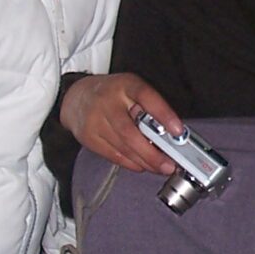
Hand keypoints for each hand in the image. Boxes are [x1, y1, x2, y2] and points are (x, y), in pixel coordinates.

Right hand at [61, 72, 179, 174]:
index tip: (178, 131)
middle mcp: (108, 102)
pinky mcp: (88, 137)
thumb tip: (172, 134)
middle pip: (131, 132)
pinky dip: (131, 163)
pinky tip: (142, 165)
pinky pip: (113, 155)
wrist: (76, 97)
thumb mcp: (132, 89)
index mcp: (125, 85)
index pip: (146, 97)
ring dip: (145, 161)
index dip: (163, 114)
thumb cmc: (112, 94)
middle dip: (152, 153)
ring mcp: (95, 120)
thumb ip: (150, 107)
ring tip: (160, 167)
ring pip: (123, 147)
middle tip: (169, 164)